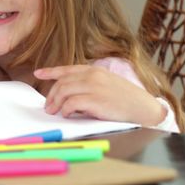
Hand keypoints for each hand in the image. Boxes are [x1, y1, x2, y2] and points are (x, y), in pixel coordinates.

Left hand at [33, 65, 165, 125]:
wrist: (145, 109)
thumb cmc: (126, 99)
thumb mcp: (107, 84)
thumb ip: (88, 84)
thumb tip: (66, 93)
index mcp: (95, 70)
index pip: (67, 69)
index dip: (51, 71)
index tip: (38, 73)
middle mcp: (93, 75)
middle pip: (62, 82)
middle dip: (51, 95)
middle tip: (48, 106)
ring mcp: (94, 87)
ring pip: (63, 91)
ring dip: (55, 103)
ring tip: (54, 112)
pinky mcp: (95, 100)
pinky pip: (71, 103)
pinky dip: (65, 110)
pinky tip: (67, 114)